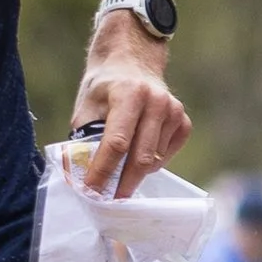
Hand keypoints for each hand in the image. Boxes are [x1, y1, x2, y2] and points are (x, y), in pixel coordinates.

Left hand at [69, 24, 190, 198]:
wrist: (131, 61)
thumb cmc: (104, 87)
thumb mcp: (86, 106)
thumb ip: (84, 138)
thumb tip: (79, 174)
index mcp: (129, 94)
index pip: (116, 143)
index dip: (103, 171)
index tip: (92, 190)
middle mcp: (156, 102)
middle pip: (141, 157)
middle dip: (123, 183)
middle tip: (110, 200)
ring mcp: (174, 111)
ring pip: (155, 159)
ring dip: (135, 173)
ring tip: (119, 175)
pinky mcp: (183, 120)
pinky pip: (167, 153)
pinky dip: (152, 162)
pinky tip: (138, 156)